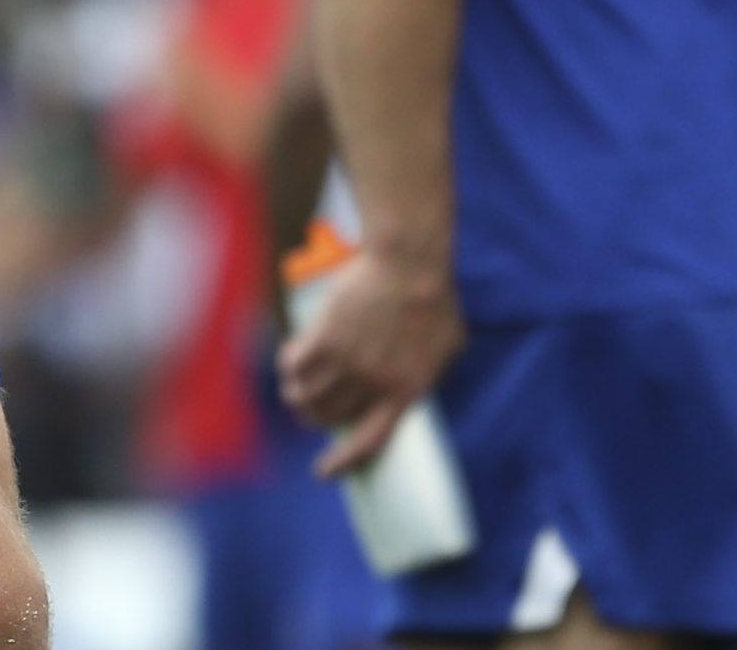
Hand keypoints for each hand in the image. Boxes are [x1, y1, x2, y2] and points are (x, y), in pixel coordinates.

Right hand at [279, 251, 466, 476]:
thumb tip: (420, 380)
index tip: (323, 471)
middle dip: (315, 417)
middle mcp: (373, 386)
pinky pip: (294, 364)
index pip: (370, 441)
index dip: (344, 461)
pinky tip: (289, 359)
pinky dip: (288, 365)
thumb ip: (432, 369)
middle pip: (331, 416)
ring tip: (294, 386)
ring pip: (307, 395)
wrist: (408, 265)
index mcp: (406, 392)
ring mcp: (347, 364)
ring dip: (296, 395)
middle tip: (308, 407)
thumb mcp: (449, 345)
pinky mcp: (325, 340)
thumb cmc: (435, 297)